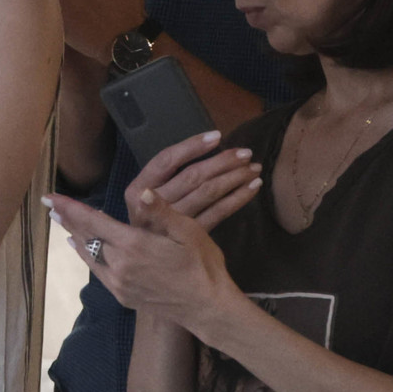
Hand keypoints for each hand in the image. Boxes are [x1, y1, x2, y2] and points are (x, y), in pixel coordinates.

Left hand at [45, 185, 244, 327]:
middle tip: (49, 203)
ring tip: (61, 221)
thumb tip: (142, 192)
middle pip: (86, 236)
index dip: (70, 207)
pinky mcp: (123, 296)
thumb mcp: (188, 232)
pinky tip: (79, 248)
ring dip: (74, 235)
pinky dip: (85, 256)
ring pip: (88, 254)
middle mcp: (119, 265)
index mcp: (133, 245)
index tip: (49, 196)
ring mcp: (119, 283)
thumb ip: (161, 211)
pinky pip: (97, 271)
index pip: (93, 220)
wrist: (207, 309)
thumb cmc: (202, 265)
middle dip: (67, 218)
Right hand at [127, 131, 262, 232]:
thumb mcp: (148, 194)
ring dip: (234, 177)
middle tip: (246, 153)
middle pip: (192, 176)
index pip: (167, 160)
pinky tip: (252, 187)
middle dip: (222, 161)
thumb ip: (169, 175)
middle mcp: (154, 205)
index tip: (218, 136)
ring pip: (208, 193)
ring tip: (253, 168)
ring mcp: (174, 223)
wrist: (148, 255)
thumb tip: (209, 145)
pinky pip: (219, 213)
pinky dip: (238, 199)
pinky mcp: (192, 236)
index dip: (193, 146)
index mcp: (139, 188)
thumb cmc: (152, 215)